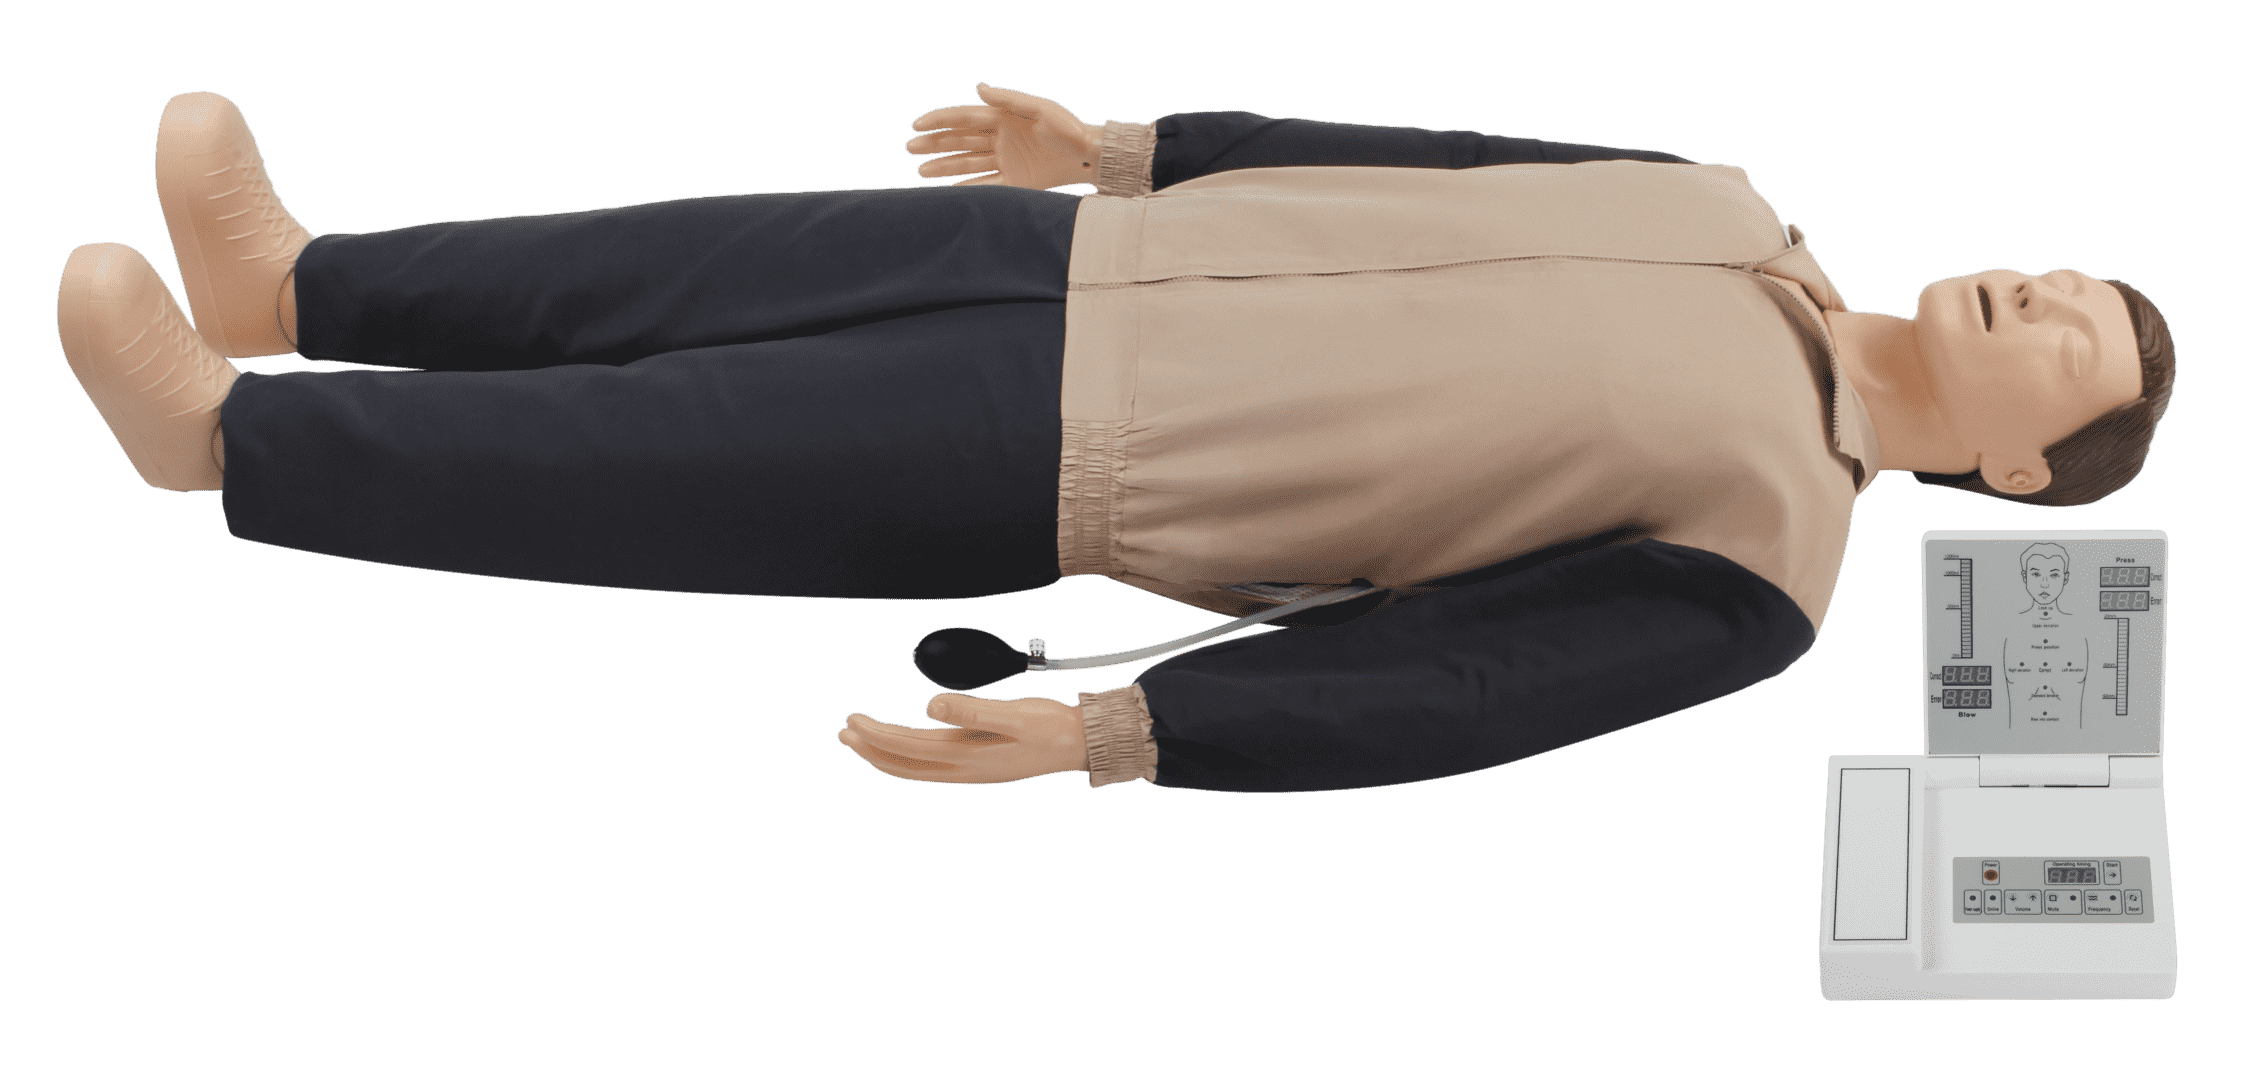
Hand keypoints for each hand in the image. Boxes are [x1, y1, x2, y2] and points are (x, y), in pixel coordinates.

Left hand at [837, 693, 1086, 783]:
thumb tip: (930, 707)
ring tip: (861, 742)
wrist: (1079, 744)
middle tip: (844, 732)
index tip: (853, 720)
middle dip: (870, 748)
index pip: (907, 746)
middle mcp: (963, 768)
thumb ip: (972, 711)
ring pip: (914, 767)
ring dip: (884, 755)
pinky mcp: (976, 766)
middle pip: (903, 763)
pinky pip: (929, 767)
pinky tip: (904, 749)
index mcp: (966, 755)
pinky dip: (907, 758)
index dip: (876, 734)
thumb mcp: (1014, 715)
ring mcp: (969, 770)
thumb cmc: (1051, 728)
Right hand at [906, 82, 1104, 189]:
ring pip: (966, 163)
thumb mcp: (1041, 109)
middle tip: (909, 148)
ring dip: (943, 166)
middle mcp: (999, 139)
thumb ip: (1009, 99)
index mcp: (1002, 118)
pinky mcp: (1014, 182)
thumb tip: (978, 88)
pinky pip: (984, 186)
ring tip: (920, 171)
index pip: (964, 118)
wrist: (1088, 156)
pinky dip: (965, 189)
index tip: (916, 125)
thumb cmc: (1069, 128)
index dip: (939, 120)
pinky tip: (946, 192)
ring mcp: (1005, 161)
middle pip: (960, 141)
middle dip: (934, 144)